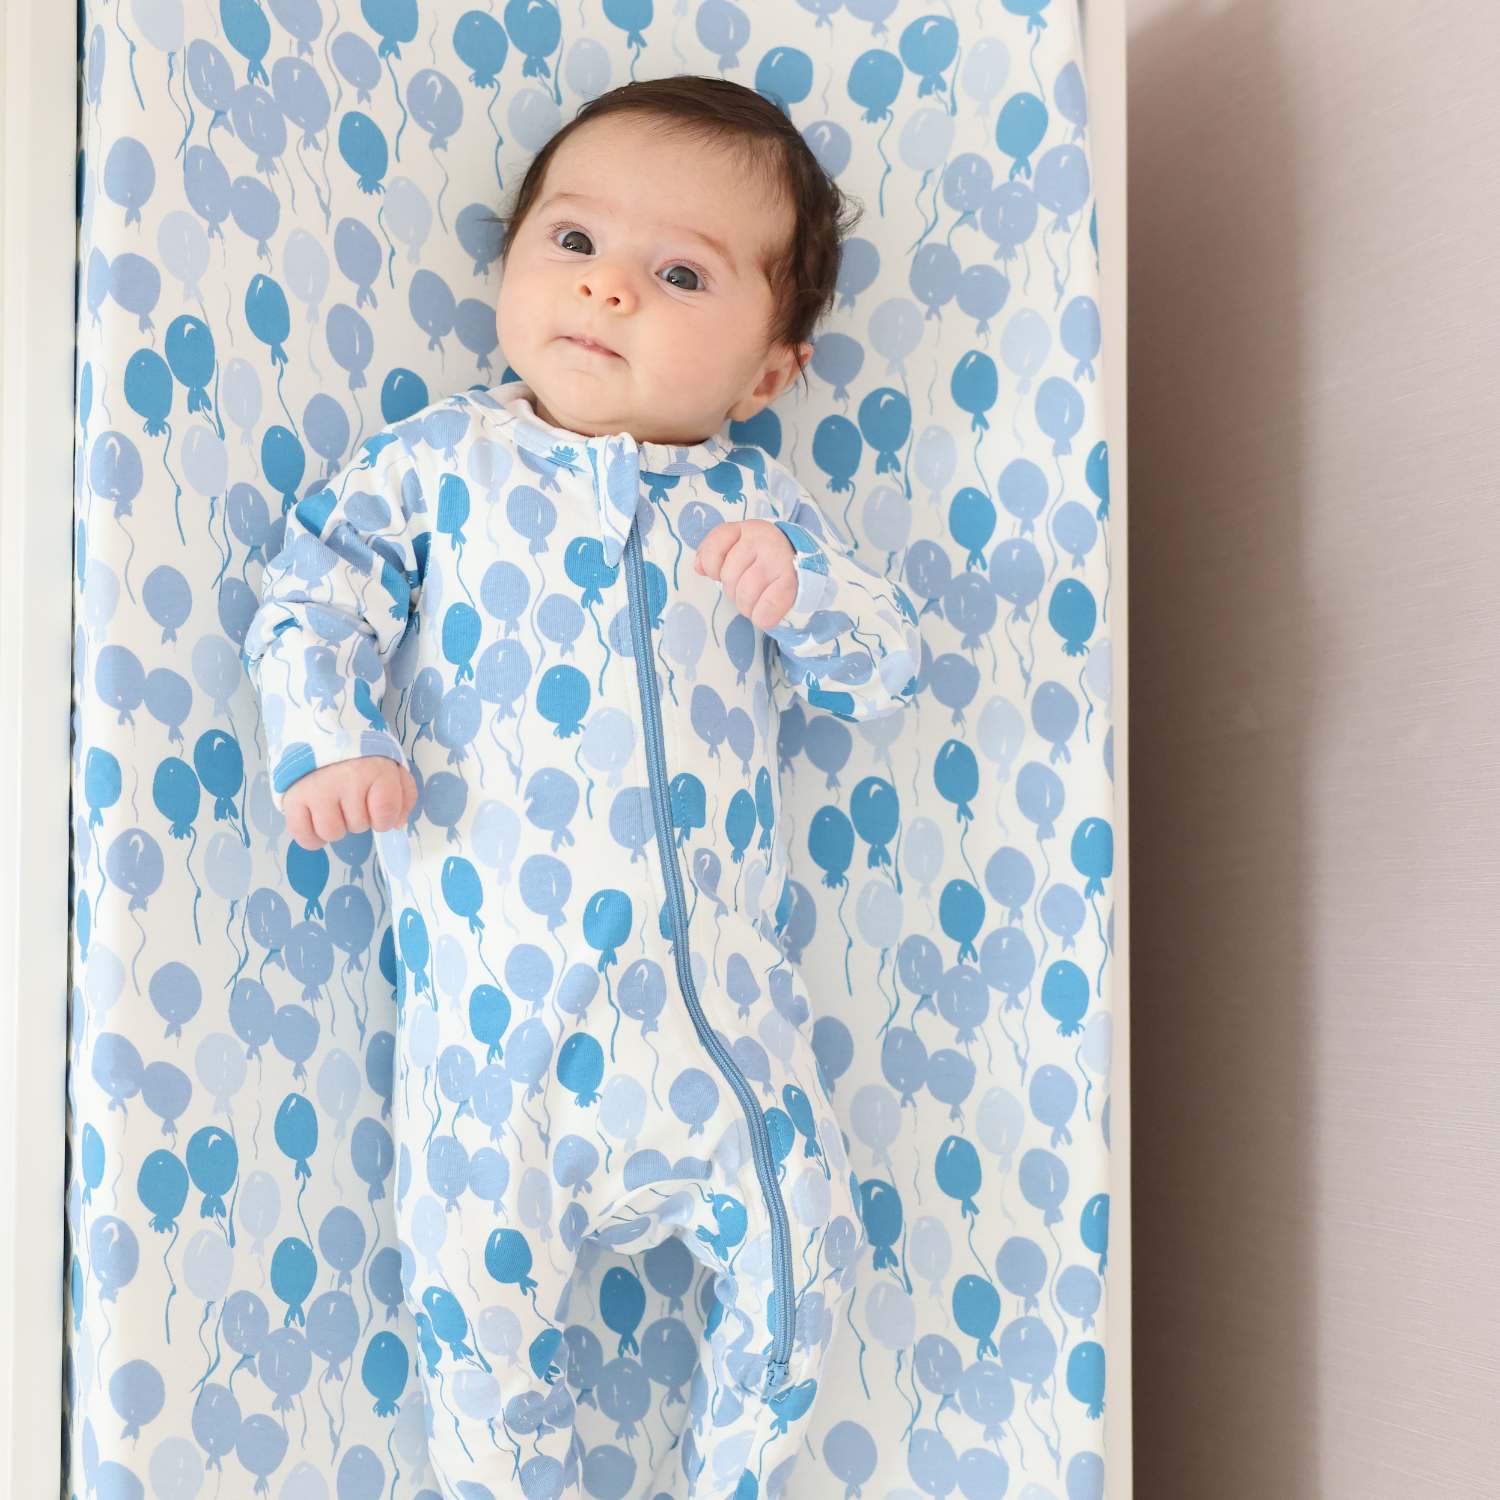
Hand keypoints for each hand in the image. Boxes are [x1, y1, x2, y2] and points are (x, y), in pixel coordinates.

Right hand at [282, 756, 417, 850]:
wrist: (319, 732)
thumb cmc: (360, 755)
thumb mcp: (391, 767)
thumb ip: (404, 795)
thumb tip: (397, 824)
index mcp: (375, 770)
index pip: (385, 814)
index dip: (383, 819)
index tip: (377, 809)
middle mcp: (347, 780)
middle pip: (358, 826)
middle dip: (357, 818)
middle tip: (350, 798)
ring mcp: (318, 789)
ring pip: (331, 833)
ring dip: (335, 826)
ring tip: (333, 807)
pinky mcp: (293, 798)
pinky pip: (304, 837)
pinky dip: (312, 836)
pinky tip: (316, 820)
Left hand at [694, 520, 797, 629]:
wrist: (803, 567)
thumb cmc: (763, 562)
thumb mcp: (739, 550)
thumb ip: (715, 554)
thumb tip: (698, 567)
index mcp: (746, 529)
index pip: (715, 546)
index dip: (712, 565)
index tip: (720, 573)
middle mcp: (763, 540)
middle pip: (729, 575)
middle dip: (732, 592)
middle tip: (745, 592)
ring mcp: (778, 559)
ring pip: (746, 593)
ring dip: (747, 607)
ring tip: (754, 604)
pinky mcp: (792, 581)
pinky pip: (767, 606)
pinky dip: (762, 617)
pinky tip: (764, 616)